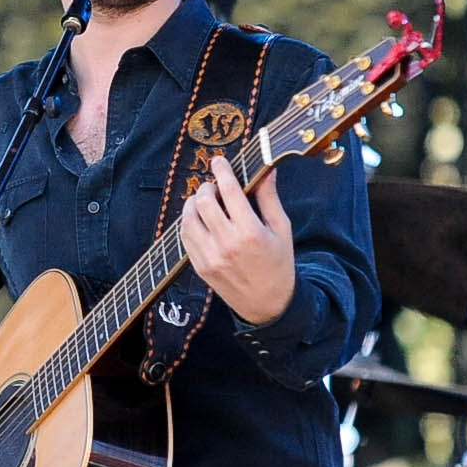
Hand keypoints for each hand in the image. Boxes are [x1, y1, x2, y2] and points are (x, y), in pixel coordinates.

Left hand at [179, 156, 294, 325]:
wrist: (268, 305)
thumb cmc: (279, 264)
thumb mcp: (281, 230)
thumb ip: (269, 198)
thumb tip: (267, 171)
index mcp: (250, 232)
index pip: (229, 191)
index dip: (222, 170)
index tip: (219, 161)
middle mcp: (227, 244)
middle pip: (203, 202)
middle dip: (207, 188)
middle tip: (214, 187)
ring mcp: (210, 257)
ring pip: (188, 219)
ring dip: (193, 204)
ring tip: (204, 201)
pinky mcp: (200, 267)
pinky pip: (185, 237)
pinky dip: (188, 223)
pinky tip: (199, 219)